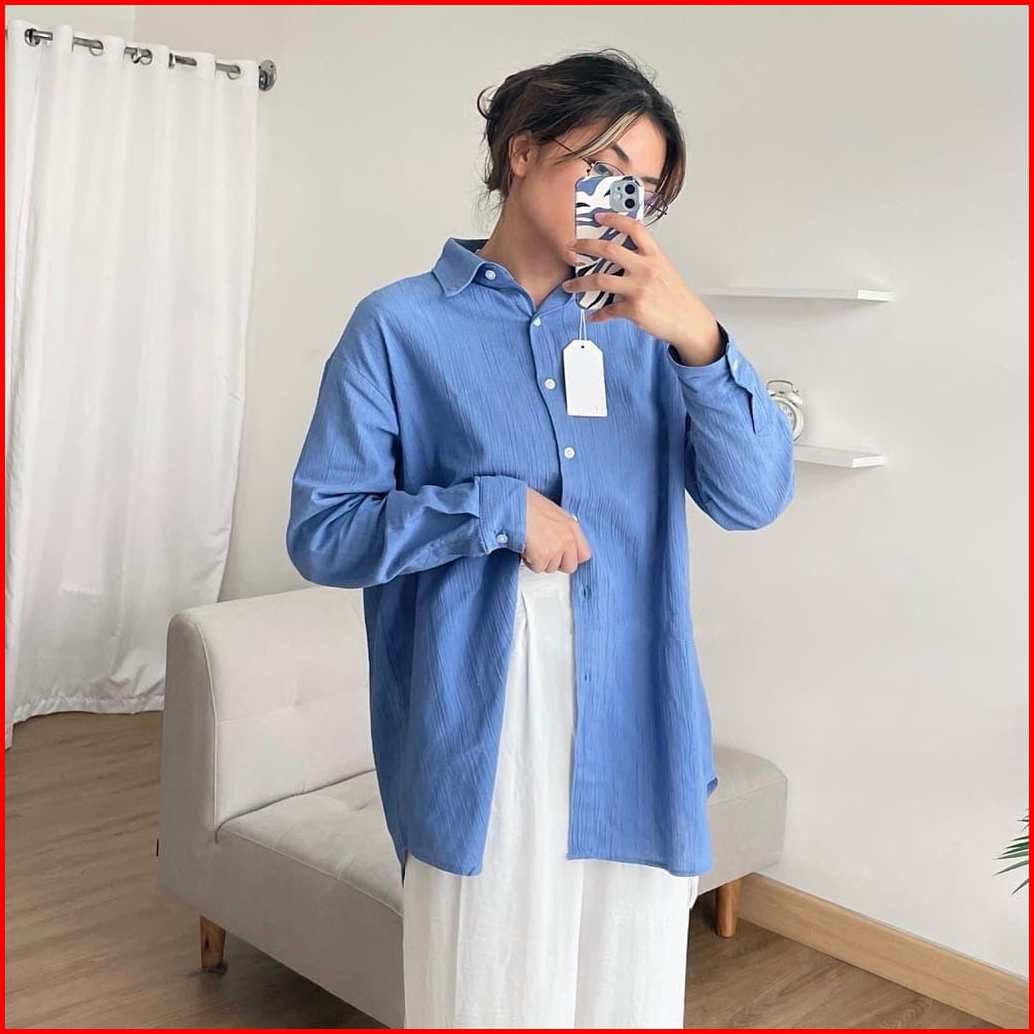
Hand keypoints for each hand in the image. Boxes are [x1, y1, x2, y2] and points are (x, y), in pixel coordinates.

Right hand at [522, 487, 591, 572]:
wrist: (513, 505)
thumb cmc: (528, 505)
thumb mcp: (554, 512)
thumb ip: (563, 529)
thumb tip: (564, 543)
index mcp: (572, 526)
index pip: (584, 554)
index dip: (572, 557)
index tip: (564, 556)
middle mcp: (567, 539)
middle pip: (570, 567)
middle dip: (557, 563)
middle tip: (546, 554)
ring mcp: (555, 549)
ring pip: (551, 568)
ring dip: (540, 561)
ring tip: (532, 545)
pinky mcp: (541, 557)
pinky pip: (537, 568)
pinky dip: (529, 561)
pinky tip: (526, 547)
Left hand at [562, 211, 722, 364]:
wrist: (689, 321)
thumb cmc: (676, 298)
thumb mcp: (665, 270)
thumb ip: (645, 261)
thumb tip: (621, 259)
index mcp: (654, 256)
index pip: (634, 228)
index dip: (614, 219)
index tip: (599, 216)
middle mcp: (646, 269)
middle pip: (609, 250)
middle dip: (585, 246)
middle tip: (572, 247)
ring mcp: (639, 289)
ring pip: (600, 280)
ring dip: (579, 283)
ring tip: (569, 286)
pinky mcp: (634, 309)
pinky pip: (608, 310)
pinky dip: (597, 314)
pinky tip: (593, 315)